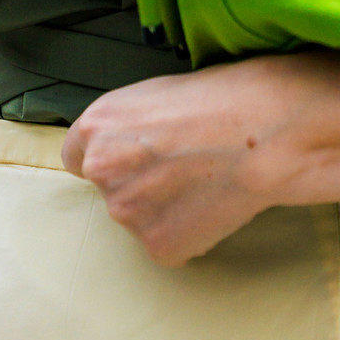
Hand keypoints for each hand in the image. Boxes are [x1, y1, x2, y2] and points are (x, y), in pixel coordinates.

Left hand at [60, 51, 339, 266]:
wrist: (264, 132)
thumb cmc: (222, 98)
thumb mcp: (156, 94)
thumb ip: (126, 126)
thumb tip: (128, 144)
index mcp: (95, 128)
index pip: (75, 157)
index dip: (111, 156)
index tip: (134, 156)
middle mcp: (101, 172)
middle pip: (109, 188)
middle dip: (139, 182)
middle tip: (183, 165)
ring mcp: (128, 214)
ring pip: (139, 217)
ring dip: (165, 208)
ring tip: (206, 180)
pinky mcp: (159, 246)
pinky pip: (167, 242)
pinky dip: (188, 230)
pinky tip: (214, 204)